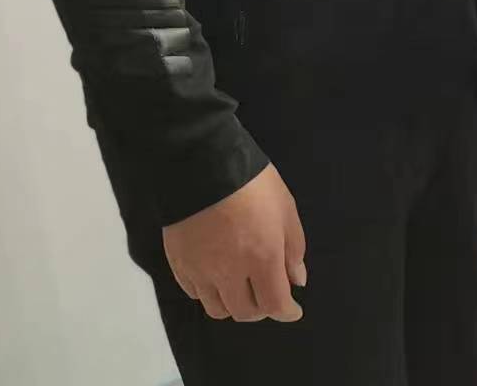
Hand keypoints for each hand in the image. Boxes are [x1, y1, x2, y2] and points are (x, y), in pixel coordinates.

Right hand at [162, 163, 307, 322]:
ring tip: (241, 288)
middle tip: (267, 294)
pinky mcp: (179, 264)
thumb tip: (296, 281)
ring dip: (233, 305)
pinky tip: (216, 278)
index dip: (287, 312)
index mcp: (262, 259)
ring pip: (217, 309)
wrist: (202, 165)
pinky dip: (209, 293)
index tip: (293, 310)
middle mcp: (230, 273)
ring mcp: (201, 271)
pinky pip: (194, 293)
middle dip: (262, 309)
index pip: (274, 305)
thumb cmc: (253, 184)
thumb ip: (293, 249)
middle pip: (245, 312)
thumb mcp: (286, 211)